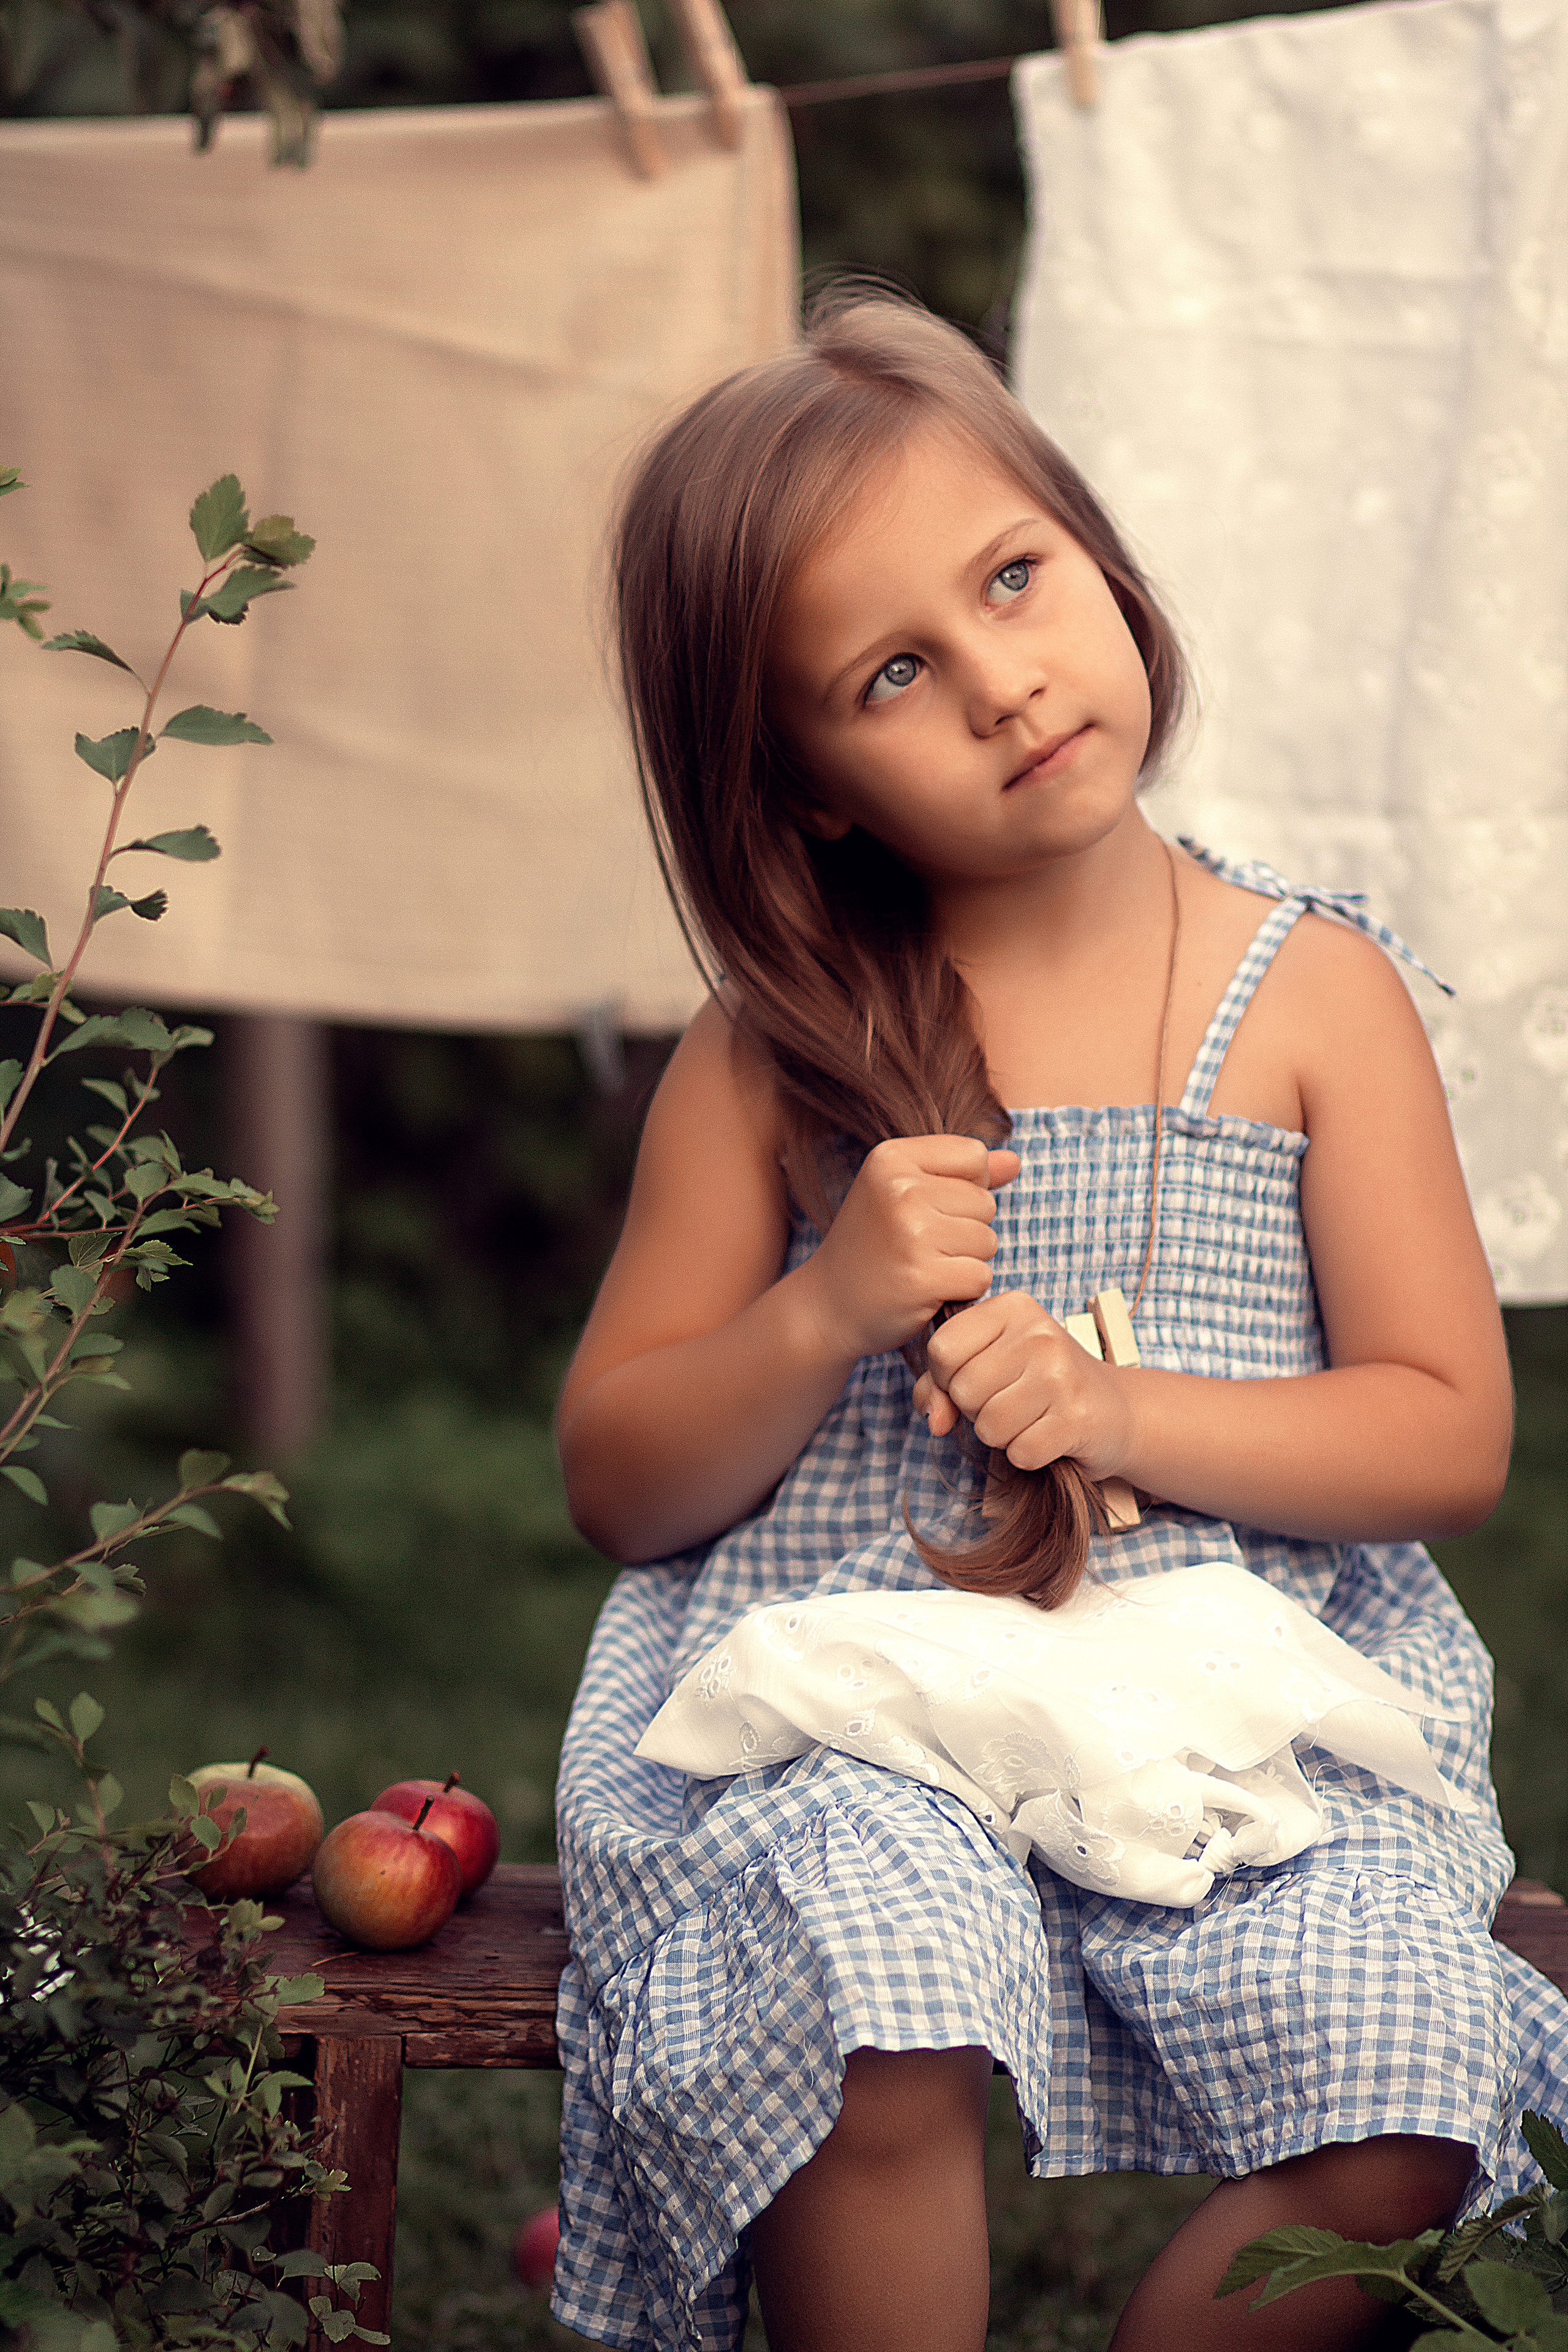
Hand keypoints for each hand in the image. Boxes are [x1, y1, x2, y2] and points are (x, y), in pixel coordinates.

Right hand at [801, 1136, 1019, 1361]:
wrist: (827, 1306)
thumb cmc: (872, 1246)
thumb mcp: (904, 1193)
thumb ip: (961, 1173)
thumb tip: (1014, 1162)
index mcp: (891, 1158)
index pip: (974, 1156)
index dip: (965, 1188)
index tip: (926, 1209)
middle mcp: (899, 1189)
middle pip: (985, 1203)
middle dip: (965, 1230)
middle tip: (918, 1247)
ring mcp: (910, 1233)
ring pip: (987, 1241)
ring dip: (965, 1261)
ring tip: (922, 1266)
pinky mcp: (921, 1277)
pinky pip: (980, 1276)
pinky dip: (961, 1290)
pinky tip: (926, 1290)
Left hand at [913, 1290, 1133, 1479]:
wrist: (1115, 1410)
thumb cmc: (1041, 1384)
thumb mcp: (990, 1365)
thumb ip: (941, 1384)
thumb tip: (933, 1420)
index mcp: (1014, 1307)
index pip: (942, 1349)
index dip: (946, 1379)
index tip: (976, 1381)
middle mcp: (1039, 1333)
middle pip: (962, 1390)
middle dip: (977, 1410)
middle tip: (1012, 1402)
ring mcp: (1061, 1374)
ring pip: (988, 1426)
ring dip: (1003, 1436)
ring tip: (1031, 1418)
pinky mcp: (1077, 1417)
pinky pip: (1019, 1452)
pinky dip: (1028, 1455)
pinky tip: (1049, 1436)